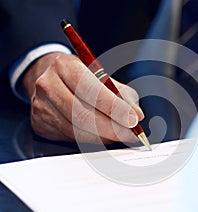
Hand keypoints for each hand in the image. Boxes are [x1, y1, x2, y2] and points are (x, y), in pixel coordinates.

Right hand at [22, 52, 143, 143]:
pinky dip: (91, 140)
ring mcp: (41, 106)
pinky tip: (103, 137)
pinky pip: (69, 137)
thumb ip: (123, 95)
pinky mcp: (40, 123)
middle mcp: (48, 84)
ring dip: (103, 137)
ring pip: (76, 130)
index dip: (114, 108)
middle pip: (82, 114)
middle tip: (130, 135)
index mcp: (65, 66)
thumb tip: (137, 115)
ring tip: (119, 136)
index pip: (92, 91)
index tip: (133, 120)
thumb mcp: (105, 78)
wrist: (52, 79)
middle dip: (111, 128)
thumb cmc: (82, 79)